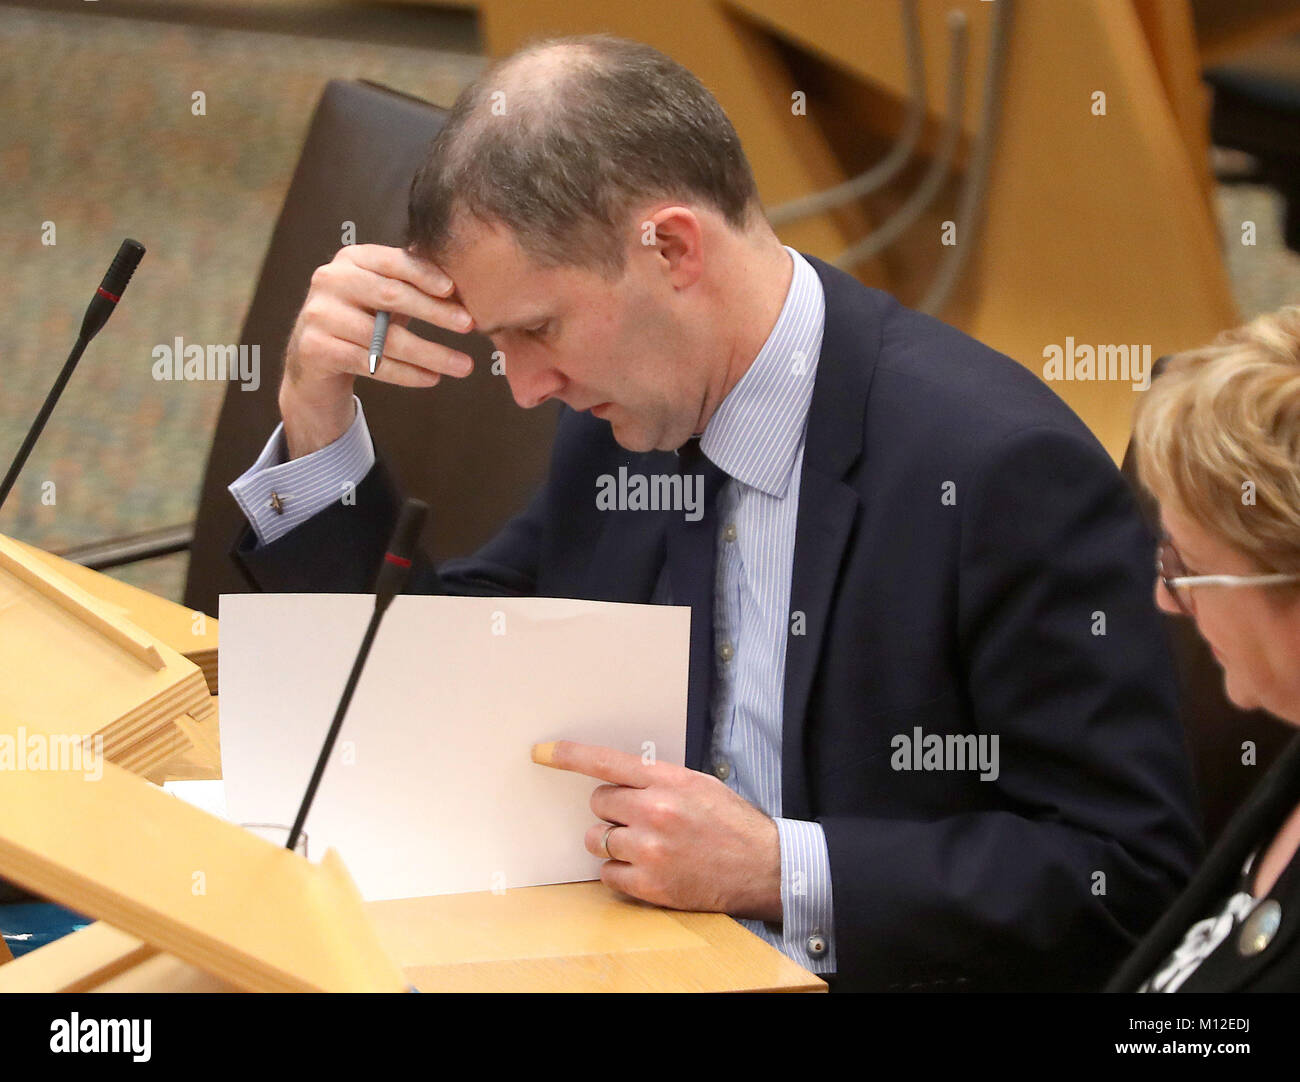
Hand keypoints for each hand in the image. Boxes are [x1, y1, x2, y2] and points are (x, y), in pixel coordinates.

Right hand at [278, 244, 477, 457]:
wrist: (315, 358)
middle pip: (391, 296)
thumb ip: (413, 281)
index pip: (393, 261)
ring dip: (430, 353)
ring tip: (464, 366)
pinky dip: (407, 374)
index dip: (425, 275)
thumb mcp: (384, 295)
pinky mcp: (316, 348)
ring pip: (384, 338)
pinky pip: (371, 364)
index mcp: (350, 258)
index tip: (454, 290)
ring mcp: (319, 314)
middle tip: (469, 325)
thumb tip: (465, 275)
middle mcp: (330, 280)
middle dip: (434, 311)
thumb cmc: (362, 319)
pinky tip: (432, 379)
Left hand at [531, 740, 782, 920]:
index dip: (568, 756)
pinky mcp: (649, 885)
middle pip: (598, 803)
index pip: (606, 762)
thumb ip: (657, 780)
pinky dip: (621, 872)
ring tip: (646, 845)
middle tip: (640, 818)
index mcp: (667, 781)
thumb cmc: (731, 823)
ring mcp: (649, 851)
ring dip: (614, 842)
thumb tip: (620, 779)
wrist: (763, 866)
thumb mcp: (698, 784)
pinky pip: (607, 874)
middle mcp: (654, 812)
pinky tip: (648, 868)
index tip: (541, 752)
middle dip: (613, 810)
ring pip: (598, 840)